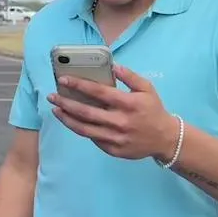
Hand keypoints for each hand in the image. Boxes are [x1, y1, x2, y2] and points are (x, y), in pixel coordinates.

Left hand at [48, 64, 179, 160]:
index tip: (63, 79)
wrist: (165, 139)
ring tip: (56, 110)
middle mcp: (120, 121)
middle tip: (52, 96)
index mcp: (128, 104)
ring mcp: (115, 138)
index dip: (78, 85)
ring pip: (84, 129)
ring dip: (67, 118)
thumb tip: (113, 66)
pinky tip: (71, 121)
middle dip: (65, 103)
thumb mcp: (147, 89)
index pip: (98, 93)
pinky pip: (92, 138)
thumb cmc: (153, 110)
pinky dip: (80, 129)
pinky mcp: (113, 150)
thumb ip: (130, 77)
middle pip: (86, 112)